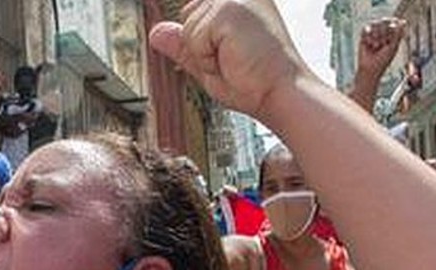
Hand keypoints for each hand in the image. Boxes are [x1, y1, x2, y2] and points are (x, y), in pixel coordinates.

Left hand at [149, 0, 310, 119]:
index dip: (199, 36)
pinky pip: (193, 37)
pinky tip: (233, 59)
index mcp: (240, 1)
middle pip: (188, 15)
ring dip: (203, 53)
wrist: (279, 94)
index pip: (195, 9)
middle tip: (232, 59)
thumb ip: (184, 45)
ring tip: (234, 59)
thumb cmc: (255, 82)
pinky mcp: (230, 10)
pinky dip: (206, 57)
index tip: (226, 52)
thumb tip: (157, 32)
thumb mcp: (209, 62)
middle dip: (199, 45)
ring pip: (188, 27)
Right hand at [357, 18, 404, 76]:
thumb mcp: (393, 47)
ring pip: (375, 24)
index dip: (393, 23)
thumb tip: (403, 21)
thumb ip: (398, 34)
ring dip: (376, 35)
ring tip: (375, 46)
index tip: (392, 27)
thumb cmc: (382, 61)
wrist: (369, 70)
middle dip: (384, 32)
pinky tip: (369, 44)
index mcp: (392, 35)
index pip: (394, 22)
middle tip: (383, 44)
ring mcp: (373, 34)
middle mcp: (383, 34)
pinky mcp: (364, 37)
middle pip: (384, 22)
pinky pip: (366, 29)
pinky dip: (368, 36)